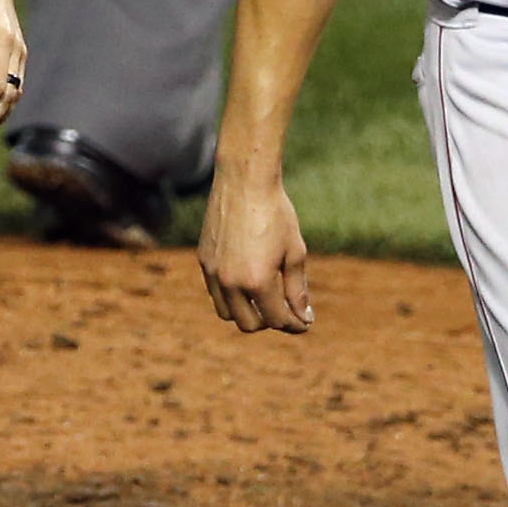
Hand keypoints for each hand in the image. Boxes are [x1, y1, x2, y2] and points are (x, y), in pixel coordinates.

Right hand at [193, 158, 314, 334]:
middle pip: (248, 325)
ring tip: (264, 300)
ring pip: (226, 313)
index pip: (276, 320)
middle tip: (284, 311)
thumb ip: (297, 290)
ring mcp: (212, 272)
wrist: (244, 181)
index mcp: (257, 281)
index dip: (294, 324)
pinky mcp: (203, 260)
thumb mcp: (294, 253)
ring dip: (246, 313)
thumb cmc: (276, 214)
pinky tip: (247, 280)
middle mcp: (230, 282)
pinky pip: (215, 291)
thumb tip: (304, 319)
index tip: (304, 320)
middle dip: (269, 322)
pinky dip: (231, 296)